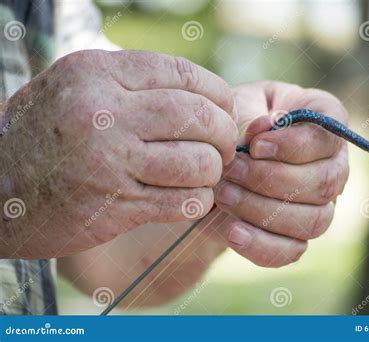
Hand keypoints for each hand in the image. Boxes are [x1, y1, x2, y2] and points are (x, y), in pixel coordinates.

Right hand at [0, 50, 237, 258]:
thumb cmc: (48, 133)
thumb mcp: (80, 88)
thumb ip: (135, 85)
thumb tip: (203, 97)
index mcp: (98, 74)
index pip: (184, 74)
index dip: (217, 94)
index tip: (223, 111)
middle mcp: (103, 113)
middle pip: (198, 117)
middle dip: (224, 134)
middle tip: (223, 147)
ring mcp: (108, 162)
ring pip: (196, 163)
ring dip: (213, 171)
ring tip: (206, 174)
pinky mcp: (114, 206)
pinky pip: (181, 202)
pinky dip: (198, 201)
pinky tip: (192, 198)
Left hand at [214, 81, 348, 266]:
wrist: (214, 162)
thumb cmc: (234, 123)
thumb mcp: (238, 107)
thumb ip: (253, 115)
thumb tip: (264, 129)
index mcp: (324, 126)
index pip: (329, 137)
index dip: (294, 144)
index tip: (255, 146)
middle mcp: (331, 168)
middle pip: (324, 183)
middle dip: (271, 178)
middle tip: (231, 170)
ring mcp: (318, 206)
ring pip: (312, 220)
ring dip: (263, 209)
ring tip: (224, 194)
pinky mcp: (295, 237)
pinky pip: (291, 251)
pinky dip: (262, 245)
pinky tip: (233, 232)